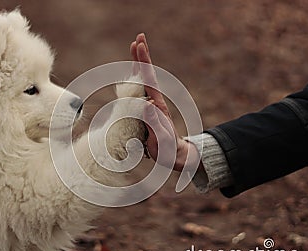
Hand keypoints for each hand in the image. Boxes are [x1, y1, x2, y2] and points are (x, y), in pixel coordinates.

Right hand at [130, 33, 198, 171]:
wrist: (175, 155)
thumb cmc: (168, 149)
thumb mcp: (161, 138)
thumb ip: (153, 122)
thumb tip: (146, 103)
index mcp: (157, 105)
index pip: (149, 80)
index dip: (143, 62)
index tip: (139, 45)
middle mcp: (154, 101)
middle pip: (147, 75)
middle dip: (142, 57)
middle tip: (139, 38)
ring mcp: (151, 105)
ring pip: (143, 81)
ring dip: (138, 64)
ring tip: (135, 48)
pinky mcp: (147, 110)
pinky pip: (139, 91)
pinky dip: (135, 79)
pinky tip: (132, 74)